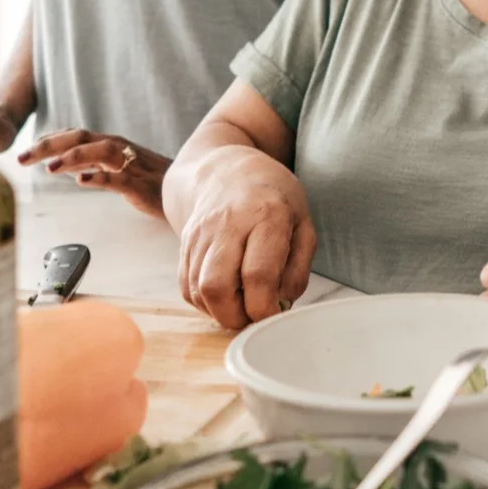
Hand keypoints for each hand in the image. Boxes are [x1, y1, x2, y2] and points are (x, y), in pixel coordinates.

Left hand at [16, 128, 171, 219]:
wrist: (190, 189)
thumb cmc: (154, 181)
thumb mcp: (120, 169)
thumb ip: (97, 166)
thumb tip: (72, 170)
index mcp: (112, 145)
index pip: (75, 135)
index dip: (49, 140)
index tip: (27, 150)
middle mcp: (120, 149)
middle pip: (80, 138)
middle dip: (48, 146)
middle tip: (22, 158)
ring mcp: (131, 165)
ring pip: (98, 152)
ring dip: (72, 158)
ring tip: (49, 169)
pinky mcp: (141, 185)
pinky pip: (118, 178)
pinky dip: (99, 177)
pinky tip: (82, 181)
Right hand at [173, 151, 315, 330]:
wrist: (227, 170)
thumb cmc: (274, 198)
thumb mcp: (303, 224)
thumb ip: (298, 268)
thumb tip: (282, 304)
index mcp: (266, 216)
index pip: (258, 274)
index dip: (265, 308)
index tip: (275, 315)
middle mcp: (227, 224)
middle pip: (217, 287)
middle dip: (236, 317)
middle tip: (254, 316)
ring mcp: (200, 234)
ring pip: (197, 291)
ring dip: (220, 312)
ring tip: (241, 305)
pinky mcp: (184, 244)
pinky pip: (186, 287)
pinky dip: (205, 303)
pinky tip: (225, 295)